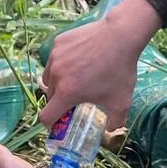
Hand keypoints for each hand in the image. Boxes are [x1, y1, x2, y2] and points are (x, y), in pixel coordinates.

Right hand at [38, 0, 161, 129]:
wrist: (121, 35)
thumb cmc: (119, 70)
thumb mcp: (121, 102)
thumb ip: (114, 123)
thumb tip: (109, 132)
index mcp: (66, 93)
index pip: (45, 117)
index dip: (52, 123)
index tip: (61, 121)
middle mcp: (55, 75)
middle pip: (49, 96)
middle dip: (60, 100)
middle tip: (77, 96)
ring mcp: (55, 56)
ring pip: (49, 77)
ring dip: (58, 82)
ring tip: (77, 77)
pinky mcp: (59, 42)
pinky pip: (54, 59)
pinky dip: (63, 63)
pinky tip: (80, 59)